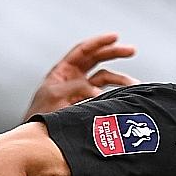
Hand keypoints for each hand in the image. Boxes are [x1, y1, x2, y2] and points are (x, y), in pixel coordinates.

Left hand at [22, 33, 138, 120]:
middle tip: (131, 50)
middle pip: (97, 59)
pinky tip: (126, 96)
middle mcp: (74, 78)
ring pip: (105, 78)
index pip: (83, 50)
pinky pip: (106, 95)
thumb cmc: (42, 115)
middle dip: (114, 53)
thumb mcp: (56, 96)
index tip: (115, 37)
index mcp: (63, 71)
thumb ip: (77, 88)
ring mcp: (83, 91)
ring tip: (133, 85)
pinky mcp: (90, 104)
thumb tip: (98, 91)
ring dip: (120, 79)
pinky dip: (117, 94)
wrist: (42, 138)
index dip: (99, 42)